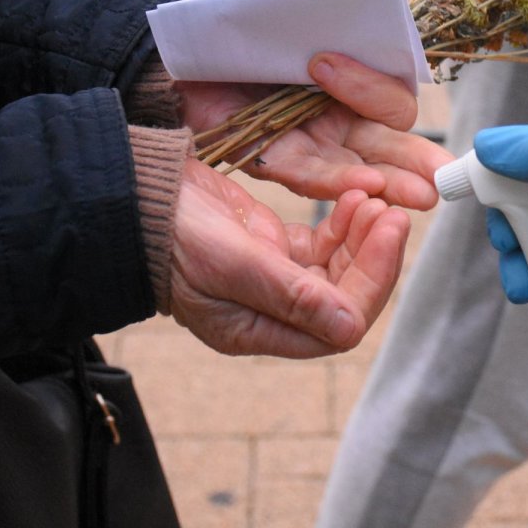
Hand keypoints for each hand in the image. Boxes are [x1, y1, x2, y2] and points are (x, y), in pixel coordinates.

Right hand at [166, 158, 410, 357]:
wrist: (135, 196)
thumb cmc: (171, 234)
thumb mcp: (231, 263)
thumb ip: (291, 295)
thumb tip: (350, 328)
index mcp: (257, 331)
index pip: (338, 326)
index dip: (372, 282)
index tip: (389, 232)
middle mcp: (270, 312)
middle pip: (346, 298)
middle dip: (375, 257)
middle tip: (393, 213)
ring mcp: (273, 279)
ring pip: (339, 268)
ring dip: (363, 237)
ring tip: (375, 201)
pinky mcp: (272, 247)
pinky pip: (322, 245)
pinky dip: (344, 224)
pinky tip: (355, 199)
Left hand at [177, 52, 452, 209]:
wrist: (187, 55)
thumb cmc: (244, 34)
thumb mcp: (291, 26)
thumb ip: (327, 29)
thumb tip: (355, 28)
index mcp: (357, 81)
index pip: (389, 94)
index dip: (369, 85)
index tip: (325, 62)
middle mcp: (343, 118)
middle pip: (391, 141)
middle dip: (418, 158)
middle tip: (445, 175)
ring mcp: (315, 143)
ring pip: (363, 168)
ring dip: (393, 182)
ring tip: (422, 195)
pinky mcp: (278, 161)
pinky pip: (312, 175)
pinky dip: (337, 182)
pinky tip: (365, 189)